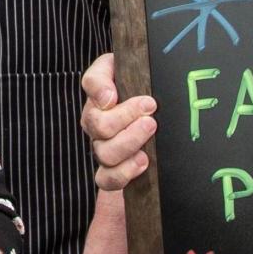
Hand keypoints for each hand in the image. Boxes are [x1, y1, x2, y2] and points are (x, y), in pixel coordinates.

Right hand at [80, 51, 156, 190]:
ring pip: (104, 153)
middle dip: (126, 118)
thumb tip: (106, 97)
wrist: (160, 126)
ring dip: (129, 143)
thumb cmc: (147, 97)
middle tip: (150, 116)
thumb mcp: (135, 74)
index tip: (129, 97)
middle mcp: (97, 122)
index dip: (103, 90)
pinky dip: (124, 172)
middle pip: (98, 125)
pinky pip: (106, 179)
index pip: (92, 83)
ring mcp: (103, 148)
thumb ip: (112, 76)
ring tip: (149, 133)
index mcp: (101, 94)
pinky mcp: (112, 172)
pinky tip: (142, 161)